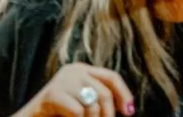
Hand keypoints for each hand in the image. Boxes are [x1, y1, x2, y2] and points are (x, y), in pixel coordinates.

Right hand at [20, 62, 134, 116]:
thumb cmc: (57, 114)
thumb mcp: (82, 103)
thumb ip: (99, 100)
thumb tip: (129, 108)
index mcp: (82, 70)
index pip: (111, 77)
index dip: (123, 94)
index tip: (129, 112)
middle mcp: (74, 70)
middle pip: (104, 92)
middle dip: (108, 114)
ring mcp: (62, 80)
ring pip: (92, 104)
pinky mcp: (52, 93)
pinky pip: (78, 111)